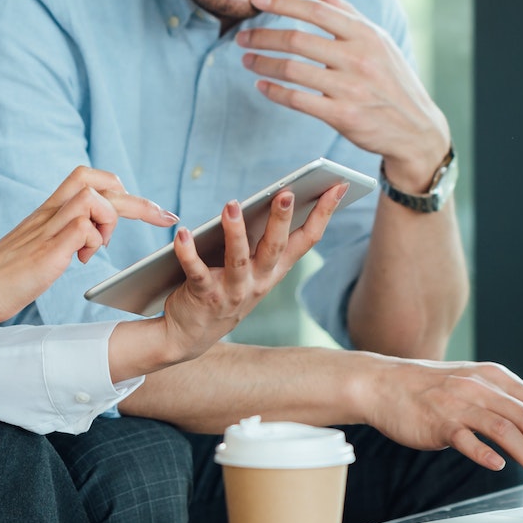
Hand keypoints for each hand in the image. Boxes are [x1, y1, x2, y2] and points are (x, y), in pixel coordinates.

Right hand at [0, 166, 177, 327]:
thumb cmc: (4, 277)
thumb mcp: (39, 248)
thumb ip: (62, 237)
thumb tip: (85, 239)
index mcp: (48, 211)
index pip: (86, 177)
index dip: (117, 187)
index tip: (141, 208)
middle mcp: (50, 213)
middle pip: (100, 183)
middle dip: (140, 201)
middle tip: (167, 217)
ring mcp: (48, 229)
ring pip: (95, 198)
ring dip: (111, 221)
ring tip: (99, 249)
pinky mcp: (48, 249)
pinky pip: (84, 227)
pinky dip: (94, 241)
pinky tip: (82, 260)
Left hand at [158, 184, 346, 362]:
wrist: (191, 336)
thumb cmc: (225, 291)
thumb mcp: (252, 270)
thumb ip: (263, 240)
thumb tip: (280, 197)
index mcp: (275, 271)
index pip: (307, 239)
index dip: (324, 213)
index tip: (339, 186)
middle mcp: (258, 282)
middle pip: (276, 247)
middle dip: (282, 220)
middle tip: (287, 192)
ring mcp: (232, 291)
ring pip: (238, 259)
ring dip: (236, 232)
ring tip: (233, 205)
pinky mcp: (203, 296)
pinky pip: (195, 271)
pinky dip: (187, 252)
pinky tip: (182, 234)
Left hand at [240, 0, 451, 192]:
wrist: (416, 128)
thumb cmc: (392, 80)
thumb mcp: (378, 40)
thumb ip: (347, 12)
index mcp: (365, 34)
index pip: (317, 10)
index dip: (282, 3)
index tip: (256, 0)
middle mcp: (358, 58)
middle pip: (298, 40)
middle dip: (263, 36)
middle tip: (242, 36)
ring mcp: (350, 87)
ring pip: (293, 69)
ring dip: (263, 63)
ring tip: (247, 60)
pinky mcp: (343, 115)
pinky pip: (298, 100)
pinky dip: (274, 91)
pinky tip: (262, 85)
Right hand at [355, 358, 522, 486]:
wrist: (384, 384)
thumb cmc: (430, 389)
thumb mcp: (473, 384)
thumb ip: (503, 402)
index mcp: (496, 377)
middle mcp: (482, 387)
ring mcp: (460, 403)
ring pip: (507, 431)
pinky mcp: (439, 421)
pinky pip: (467, 439)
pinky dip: (485, 453)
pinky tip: (499, 467)